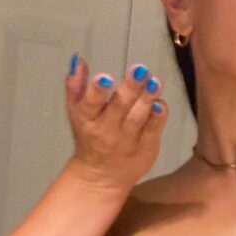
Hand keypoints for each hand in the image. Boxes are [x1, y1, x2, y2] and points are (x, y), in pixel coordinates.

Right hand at [65, 57, 168, 189]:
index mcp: (88, 120)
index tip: (105, 77)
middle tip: (140, 70)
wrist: (102, 176)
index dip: (97, 90)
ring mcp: (128, 140)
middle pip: (119, 107)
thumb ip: (75, 85)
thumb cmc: (89, 138)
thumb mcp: (76, 112)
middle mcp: (107, 130)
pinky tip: (159, 102)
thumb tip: (78, 60)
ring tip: (154, 82)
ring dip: (147, 98)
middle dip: (130, 88)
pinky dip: (158, 116)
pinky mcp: (145, 147)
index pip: (90, 103)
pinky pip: (154, 129)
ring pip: (139, 117)